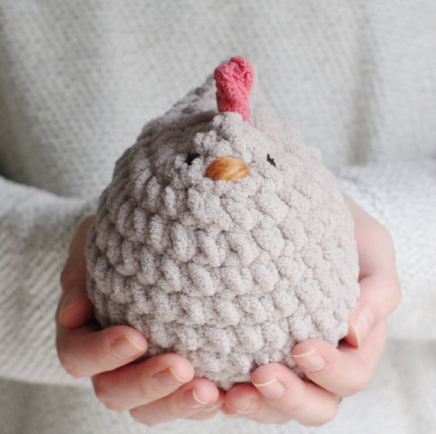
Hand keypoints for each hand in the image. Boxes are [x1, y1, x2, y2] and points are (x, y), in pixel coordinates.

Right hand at [56, 216, 223, 425]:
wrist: (156, 246)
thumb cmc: (124, 246)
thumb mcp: (98, 247)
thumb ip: (81, 272)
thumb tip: (72, 312)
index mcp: (85, 333)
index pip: (77, 355)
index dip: (101, 354)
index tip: (135, 338)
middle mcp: (111, 362)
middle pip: (115, 391)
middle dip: (147, 385)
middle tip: (181, 368)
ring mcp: (144, 373)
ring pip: (152, 408)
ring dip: (178, 404)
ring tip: (210, 391)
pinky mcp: (177, 378)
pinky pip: (187, 401)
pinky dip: (207, 402)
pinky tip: (232, 392)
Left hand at [222, 194, 400, 424]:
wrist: (302, 214)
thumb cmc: (340, 231)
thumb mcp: (371, 248)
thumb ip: (378, 290)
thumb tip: (355, 333)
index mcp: (355, 343)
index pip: (352, 375)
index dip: (330, 372)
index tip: (301, 348)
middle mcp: (323, 359)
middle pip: (315, 404)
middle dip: (290, 398)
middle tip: (262, 375)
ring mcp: (287, 360)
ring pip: (278, 404)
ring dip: (256, 405)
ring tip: (229, 393)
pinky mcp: (253, 351)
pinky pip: (243, 384)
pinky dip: (228, 392)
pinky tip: (208, 384)